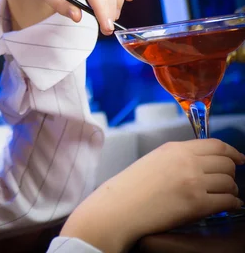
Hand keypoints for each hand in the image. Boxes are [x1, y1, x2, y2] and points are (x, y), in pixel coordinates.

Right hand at [60, 138, 244, 252]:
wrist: (119, 207)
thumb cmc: (130, 188)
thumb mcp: (153, 161)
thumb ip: (177, 158)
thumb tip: (201, 163)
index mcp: (175, 149)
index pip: (215, 145)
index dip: (232, 152)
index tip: (238, 158)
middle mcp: (187, 161)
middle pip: (226, 162)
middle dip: (231, 172)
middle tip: (227, 180)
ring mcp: (194, 182)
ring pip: (229, 182)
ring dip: (230, 190)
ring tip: (224, 196)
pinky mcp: (197, 203)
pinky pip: (228, 201)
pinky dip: (232, 204)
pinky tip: (227, 206)